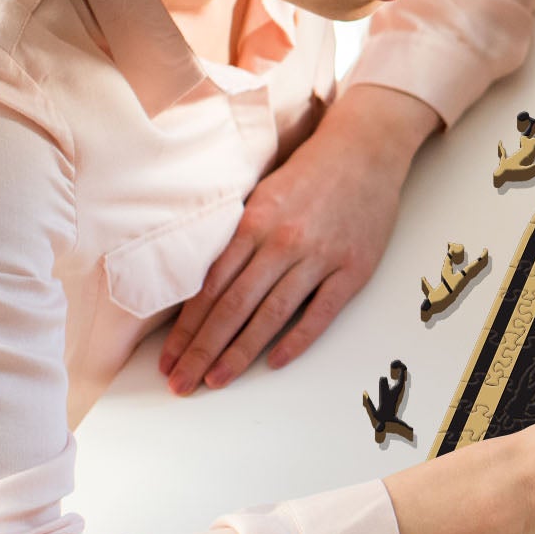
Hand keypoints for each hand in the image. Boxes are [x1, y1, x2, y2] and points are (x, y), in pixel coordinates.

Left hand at [160, 84, 437, 394]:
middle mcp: (282, 242)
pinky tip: (274, 362)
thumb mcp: (262, 195)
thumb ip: (237, 238)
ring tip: (216, 381)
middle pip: (233, 308)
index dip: (186, 329)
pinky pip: (321, 312)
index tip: (169, 359)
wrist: (365, 150)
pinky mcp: (354, 268)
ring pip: (271, 314)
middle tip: (181, 384)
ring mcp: (320, 257)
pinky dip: (297, 339)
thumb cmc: (309, 173)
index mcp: (254, 223)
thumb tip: (203, 287)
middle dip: (202, 351)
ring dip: (240, 353)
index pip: (210, 288)